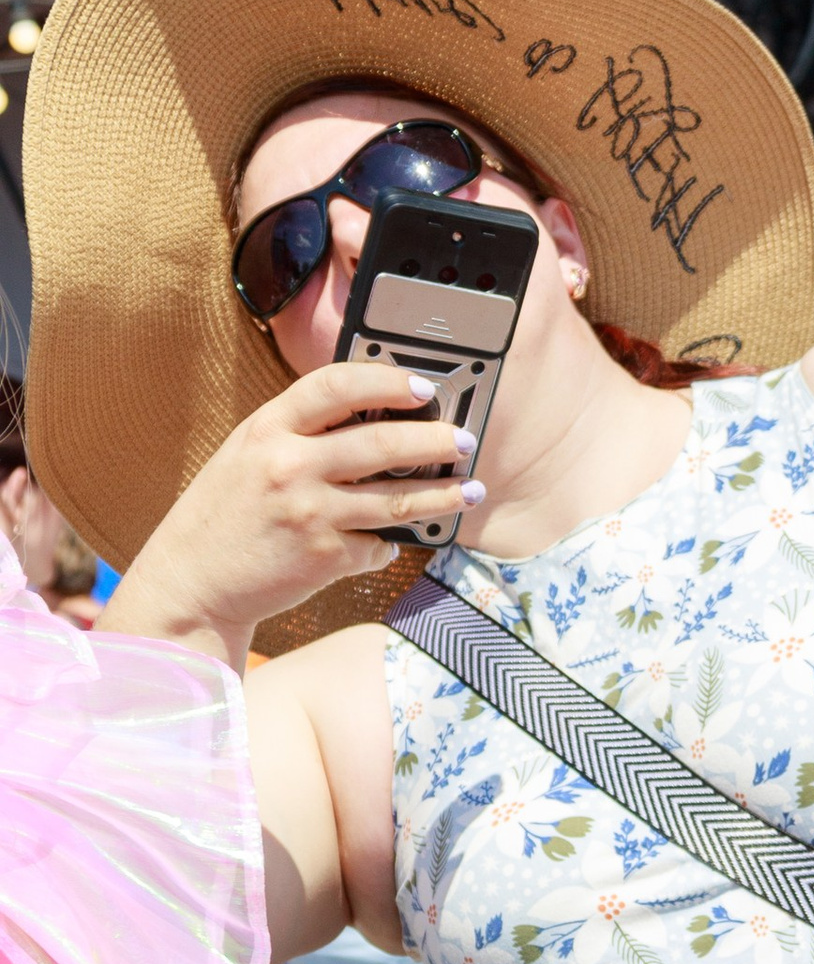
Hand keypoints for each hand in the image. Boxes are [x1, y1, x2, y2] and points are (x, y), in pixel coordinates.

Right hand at [115, 361, 482, 656]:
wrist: (192, 584)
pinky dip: (390, 543)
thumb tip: (369, 420)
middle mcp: (288, 464)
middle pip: (381, 442)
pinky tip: (398, 542)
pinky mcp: (324, 556)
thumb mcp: (246, 456)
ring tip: (471, 489)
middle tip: (463, 439)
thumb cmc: (223, 517)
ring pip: (396, 498)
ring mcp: (309, 511)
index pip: (335, 385)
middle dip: (434, 440)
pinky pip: (377, 545)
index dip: (385, 380)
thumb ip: (296, 435)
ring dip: (442, 494)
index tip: (421, 386)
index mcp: (266, 428)